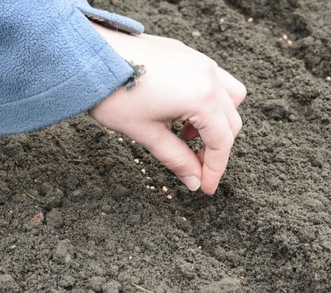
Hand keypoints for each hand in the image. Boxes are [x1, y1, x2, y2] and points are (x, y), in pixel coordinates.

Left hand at [89, 23, 245, 194]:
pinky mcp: (189, 56)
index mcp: (201, 97)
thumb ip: (177, 159)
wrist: (88, 56)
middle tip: (196, 168)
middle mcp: (208, 76)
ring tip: (188, 136)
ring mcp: (200, 62)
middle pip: (230, 123)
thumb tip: (194, 181)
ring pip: (230, 100)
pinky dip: (209, 104)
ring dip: (217, 124)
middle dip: (216, 150)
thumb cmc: (113, 93)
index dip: (215, 169)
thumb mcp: (147, 134)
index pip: (221, 142)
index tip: (206, 187)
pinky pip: (215, 83)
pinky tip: (184, 112)